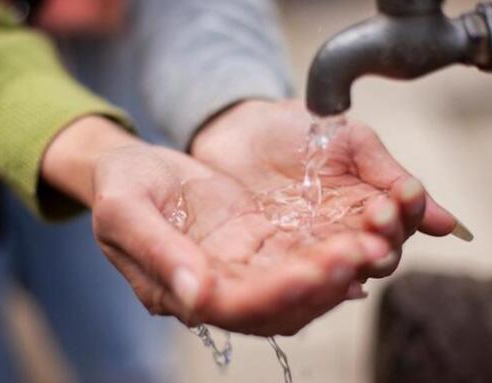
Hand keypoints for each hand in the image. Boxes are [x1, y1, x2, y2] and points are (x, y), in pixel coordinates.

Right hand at [41, 116, 395, 335]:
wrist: (132, 169)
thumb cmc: (120, 186)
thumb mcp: (124, 211)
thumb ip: (158, 253)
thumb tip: (197, 298)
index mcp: (177, 290)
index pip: (233, 306)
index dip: (274, 294)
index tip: (313, 270)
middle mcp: (215, 289)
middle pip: (277, 305)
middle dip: (321, 284)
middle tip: (361, 254)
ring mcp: (238, 269)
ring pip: (296, 288)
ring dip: (334, 272)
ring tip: (372, 245)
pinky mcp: (256, 246)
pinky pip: (299, 258)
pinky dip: (329, 254)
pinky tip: (359, 240)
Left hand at [192, 100, 472, 279]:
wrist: (237, 129)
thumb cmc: (295, 131)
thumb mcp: (348, 140)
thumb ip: (387, 174)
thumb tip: (446, 222)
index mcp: (363, 208)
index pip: (397, 227)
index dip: (404, 215)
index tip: (401, 196)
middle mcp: (340, 236)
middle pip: (374, 258)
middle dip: (381, 242)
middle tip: (377, 221)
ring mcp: (305, 250)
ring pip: (339, 273)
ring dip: (351, 264)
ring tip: (355, 250)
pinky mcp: (268, 261)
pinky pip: (294, 279)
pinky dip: (312, 281)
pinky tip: (320, 274)